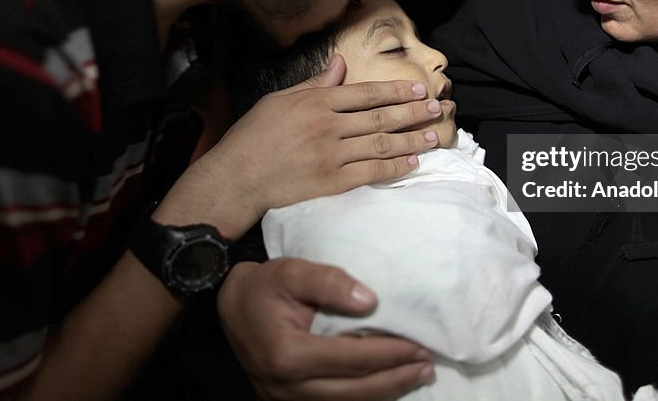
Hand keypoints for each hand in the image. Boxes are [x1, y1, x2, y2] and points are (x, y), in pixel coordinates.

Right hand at [155, 54, 441, 237]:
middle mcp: (328, 126)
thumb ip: (313, 83)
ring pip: (381, 144)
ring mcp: (332, 155)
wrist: (236, 178)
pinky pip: (371, 173)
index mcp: (316, 102)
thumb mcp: (279, 100)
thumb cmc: (253, 136)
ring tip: (433, 137)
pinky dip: (394, 168)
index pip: (366, 93)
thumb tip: (340, 63)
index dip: (396, 91)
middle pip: (380, 117)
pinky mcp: (332, 183)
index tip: (419, 91)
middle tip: (437, 110)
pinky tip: (412, 164)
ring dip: (411, 140)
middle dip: (413, 113)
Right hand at [219, 259, 433, 400]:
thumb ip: (329, 281)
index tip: (419, 345)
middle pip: (354, 390)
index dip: (389, 353)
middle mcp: (286, 385)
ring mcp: (284, 399)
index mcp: (288, 354)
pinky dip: (362, 398)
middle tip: (426, 367)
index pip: (352, 358)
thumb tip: (371, 302)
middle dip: (395, 379)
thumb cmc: (264, 286)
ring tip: (415, 378)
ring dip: (384, 393)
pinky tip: (384, 387)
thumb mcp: (291, 270)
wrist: (231, 306)